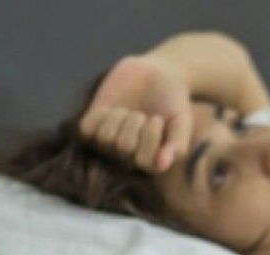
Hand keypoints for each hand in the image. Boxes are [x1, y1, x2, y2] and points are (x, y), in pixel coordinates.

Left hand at [77, 55, 192, 172]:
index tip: (158, 119)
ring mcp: (107, 144)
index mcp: (150, 161)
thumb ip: (177, 145)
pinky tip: (111, 108)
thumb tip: (162, 165)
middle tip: (142, 112)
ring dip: (119, 117)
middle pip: (124, 147)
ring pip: (105, 138)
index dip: (150, 136)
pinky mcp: (91, 127)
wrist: (156, 74)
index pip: (143, 162)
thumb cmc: (172, 101)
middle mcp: (127, 158)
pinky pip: (86, 130)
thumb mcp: (182, 122)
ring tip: (128, 109)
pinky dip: (99, 115)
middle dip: (136, 122)